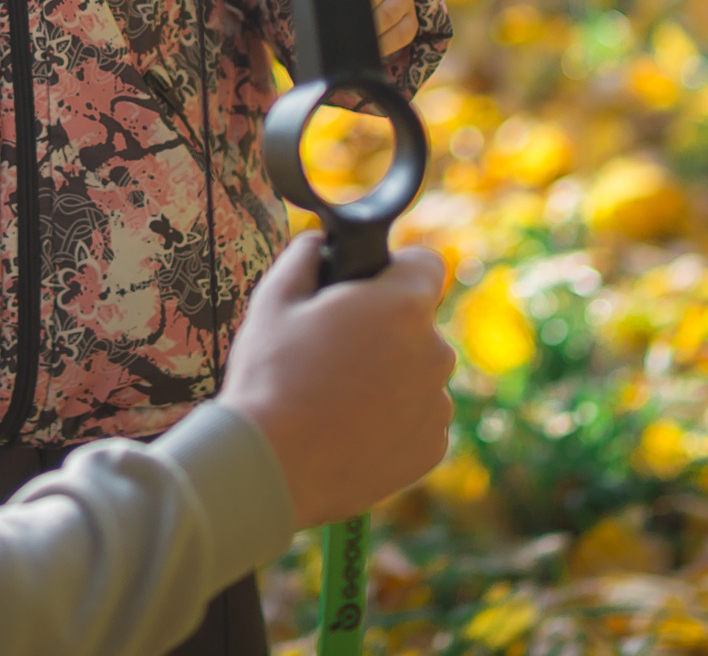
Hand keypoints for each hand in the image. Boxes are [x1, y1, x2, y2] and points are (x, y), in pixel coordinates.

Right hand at [218, 235, 455, 528]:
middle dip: (385, 329)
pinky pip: (419, 417)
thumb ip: (304, 257)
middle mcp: (434, 352)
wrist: (271, 466)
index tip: (364, 288)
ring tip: (336, 398)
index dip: (394, 270)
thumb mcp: (273, 300)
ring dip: (390, 376)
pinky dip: (394, 420)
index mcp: (401, 306)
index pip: (425, 264)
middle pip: (417, 324)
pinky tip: (349, 429)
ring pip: (418, 373)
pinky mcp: (432, 448)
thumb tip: (318, 242)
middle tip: (333, 351)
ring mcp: (437, 404)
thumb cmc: (270, 376)